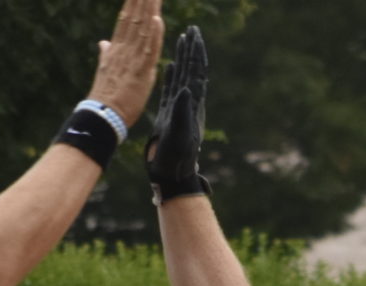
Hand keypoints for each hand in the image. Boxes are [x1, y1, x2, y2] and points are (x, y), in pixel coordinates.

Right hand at [88, 0, 166, 126]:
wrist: (101, 116)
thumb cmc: (106, 96)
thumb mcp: (105, 70)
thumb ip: (106, 54)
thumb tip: (104, 43)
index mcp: (115, 49)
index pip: (125, 20)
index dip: (132, 4)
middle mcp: (123, 50)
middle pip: (135, 19)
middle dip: (142, 0)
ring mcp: (131, 59)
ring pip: (143, 29)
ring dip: (150, 10)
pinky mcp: (140, 72)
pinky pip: (149, 50)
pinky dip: (154, 34)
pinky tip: (157, 19)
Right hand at [145, 23, 208, 201]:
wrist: (171, 175)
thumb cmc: (176, 158)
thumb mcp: (179, 134)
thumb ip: (182, 111)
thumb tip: (188, 89)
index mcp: (192, 105)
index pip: (196, 73)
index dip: (195, 53)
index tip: (194, 35)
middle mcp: (188, 104)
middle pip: (192, 70)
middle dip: (192, 50)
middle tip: (192, 30)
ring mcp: (179, 108)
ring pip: (183, 77)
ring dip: (183, 58)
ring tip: (183, 41)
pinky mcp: (169, 114)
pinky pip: (171, 90)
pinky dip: (172, 75)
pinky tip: (171, 66)